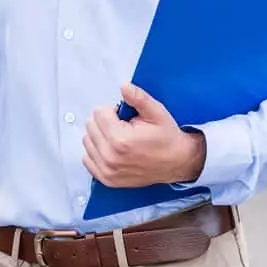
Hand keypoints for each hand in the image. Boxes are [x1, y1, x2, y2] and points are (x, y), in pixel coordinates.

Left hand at [82, 83, 206, 187]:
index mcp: (120, 140)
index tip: (125, 118)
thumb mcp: (156, 113)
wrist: (179, 162)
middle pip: (91, 126)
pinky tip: (112, 150)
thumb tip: (123, 86)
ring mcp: (107, 170)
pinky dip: (97, 152)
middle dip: (105, 123)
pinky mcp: (107, 179)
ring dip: (100, 136)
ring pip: (87, 141)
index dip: (113, 111)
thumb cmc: (167, 138)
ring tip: (119, 139)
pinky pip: (87, 159)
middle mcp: (110, 157)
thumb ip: (137, 98)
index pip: (98, 112)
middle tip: (124, 128)